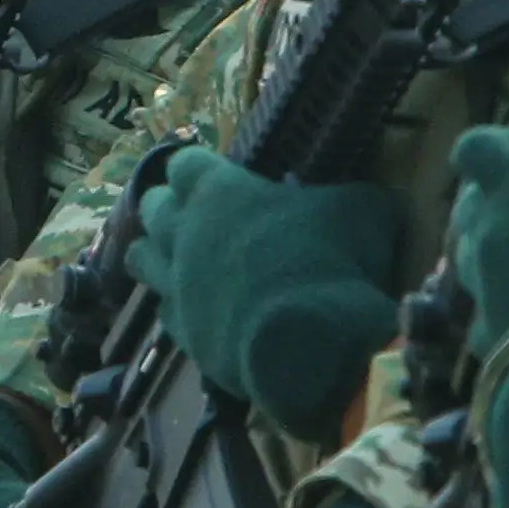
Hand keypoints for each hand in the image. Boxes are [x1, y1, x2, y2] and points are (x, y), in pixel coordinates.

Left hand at [125, 147, 402, 440]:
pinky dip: (178, 304)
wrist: (305, 344)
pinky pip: (164, 308)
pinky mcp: (179, 329)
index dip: (197, 168)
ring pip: (141, 256)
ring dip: (158, 252)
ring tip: (183, 257)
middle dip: (170, 205)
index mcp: (217, 190)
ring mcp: (174, 282)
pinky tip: (200, 307)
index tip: (214, 176)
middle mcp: (183, 231)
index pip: (183, 163)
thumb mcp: (362, 212)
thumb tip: (367, 198)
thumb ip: (349, 197)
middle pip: (152, 205)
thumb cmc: (329, 261)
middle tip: (199, 215)